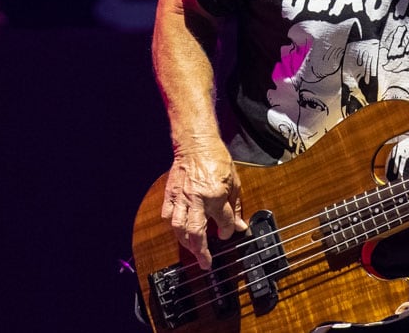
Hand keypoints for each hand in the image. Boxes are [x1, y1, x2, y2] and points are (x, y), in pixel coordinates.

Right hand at [160, 144, 246, 269]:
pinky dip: (174, 227)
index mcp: (215, 195)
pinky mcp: (170, 194)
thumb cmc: (216, 159)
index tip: (228, 234)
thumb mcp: (234, 182)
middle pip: (197, 232)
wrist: (196, 144)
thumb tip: (240, 226)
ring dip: (186, 242)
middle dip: (201, 251)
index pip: (224, 222)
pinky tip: (179, 232)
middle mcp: (197, 199)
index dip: (228, 231)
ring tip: (193, 250)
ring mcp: (181, 197)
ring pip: (179, 228)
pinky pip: (168, 216)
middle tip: (205, 263)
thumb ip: (236, 207)